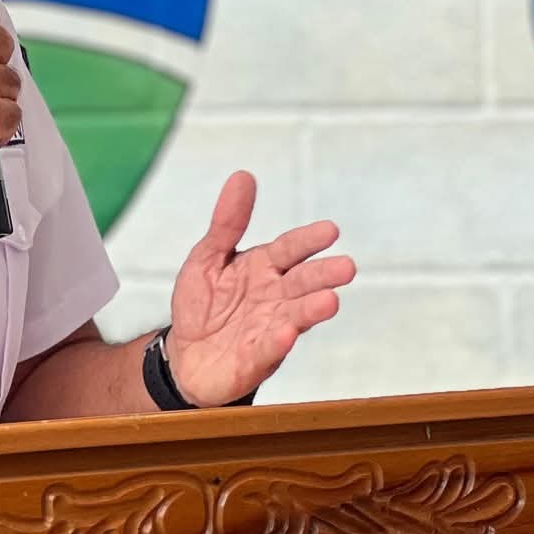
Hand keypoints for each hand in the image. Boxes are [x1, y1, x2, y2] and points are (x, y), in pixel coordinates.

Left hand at [163, 171, 353, 406]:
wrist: (186, 356)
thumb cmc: (203, 304)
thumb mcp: (208, 257)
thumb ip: (227, 222)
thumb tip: (243, 176)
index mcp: (263, 268)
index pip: (288, 250)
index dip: (307, 241)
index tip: (330, 230)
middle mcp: (274, 296)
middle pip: (301, 282)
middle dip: (322, 275)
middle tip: (346, 267)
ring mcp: (270, 327)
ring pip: (296, 316)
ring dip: (312, 309)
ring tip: (330, 300)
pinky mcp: (258, 358)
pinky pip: (269, 348)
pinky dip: (278, 341)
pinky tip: (286, 332)